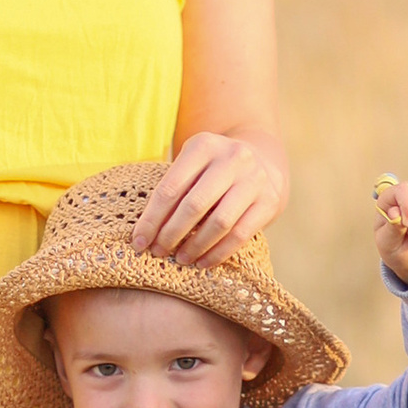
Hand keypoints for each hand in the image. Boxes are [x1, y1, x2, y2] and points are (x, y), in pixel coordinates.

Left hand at [136, 131, 287, 265]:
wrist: (262, 160)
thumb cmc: (212, 169)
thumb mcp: (192, 166)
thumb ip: (173, 191)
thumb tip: (145, 233)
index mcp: (204, 145)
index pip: (170, 188)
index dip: (152, 218)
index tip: (138, 242)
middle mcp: (232, 158)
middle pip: (194, 205)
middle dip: (171, 234)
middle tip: (158, 252)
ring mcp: (254, 179)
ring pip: (219, 222)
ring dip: (195, 246)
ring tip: (180, 259)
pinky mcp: (269, 201)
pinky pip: (240, 234)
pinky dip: (218, 253)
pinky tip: (203, 262)